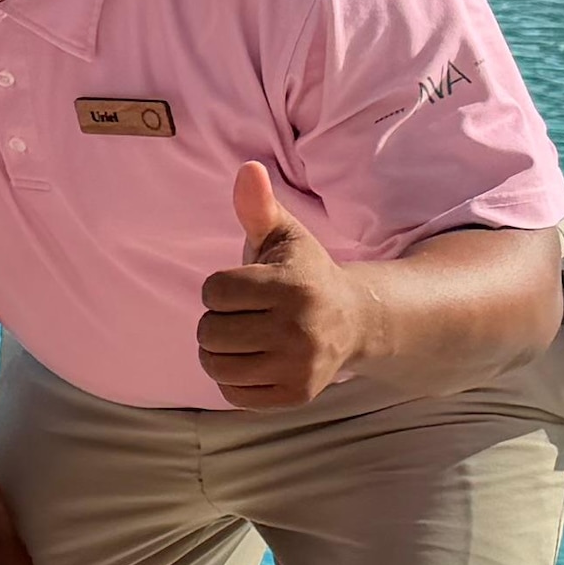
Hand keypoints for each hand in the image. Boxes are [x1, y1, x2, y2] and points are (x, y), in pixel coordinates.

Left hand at [196, 162, 369, 410]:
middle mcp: (298, 330)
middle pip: (210, 331)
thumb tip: (247, 169)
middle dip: (217, 320)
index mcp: (292, 287)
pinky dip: (232, 379)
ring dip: (218, 351)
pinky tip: (254, 360)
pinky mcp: (295, 395)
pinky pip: (232, 394)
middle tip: (244, 314)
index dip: (218, 288)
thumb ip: (258, 207)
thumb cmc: (304, 273)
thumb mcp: (284, 236)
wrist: (353, 321)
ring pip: (216, 365)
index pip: (213, 292)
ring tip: (243, 337)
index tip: (242, 287)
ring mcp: (298, 367)